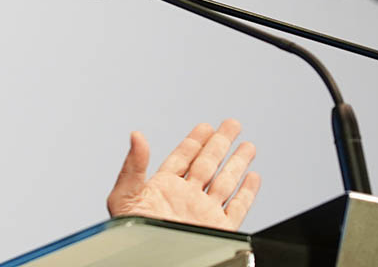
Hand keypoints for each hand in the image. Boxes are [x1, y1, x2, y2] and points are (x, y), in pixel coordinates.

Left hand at [106, 119, 260, 230]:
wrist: (149, 262)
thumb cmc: (130, 237)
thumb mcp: (124, 197)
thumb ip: (133, 166)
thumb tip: (136, 136)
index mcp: (162, 189)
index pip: (183, 157)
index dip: (195, 140)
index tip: (205, 126)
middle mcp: (185, 199)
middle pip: (208, 164)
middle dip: (220, 143)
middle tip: (231, 124)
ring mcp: (203, 214)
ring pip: (225, 182)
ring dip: (237, 163)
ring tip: (247, 146)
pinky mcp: (218, 230)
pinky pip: (237, 209)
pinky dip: (247, 193)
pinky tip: (252, 178)